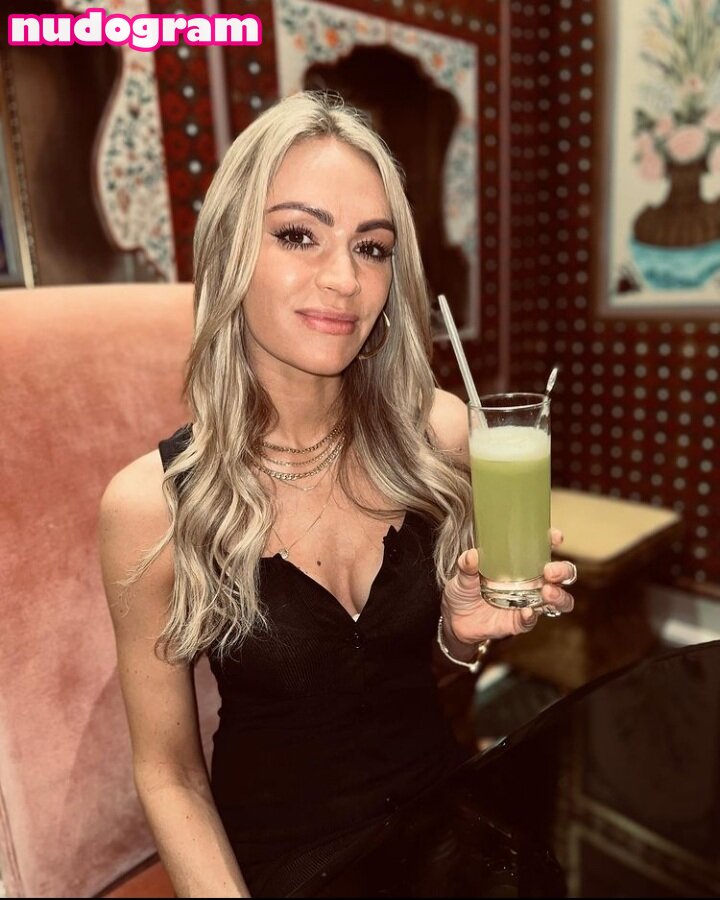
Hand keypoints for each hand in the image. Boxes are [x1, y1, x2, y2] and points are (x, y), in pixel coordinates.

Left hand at [441, 529, 575, 645]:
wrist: (454, 620)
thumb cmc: (464, 591)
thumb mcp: (462, 575)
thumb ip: (467, 565)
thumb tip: (472, 555)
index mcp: (521, 564)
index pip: (543, 549)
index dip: (552, 541)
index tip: (555, 537)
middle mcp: (531, 582)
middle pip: (561, 575)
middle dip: (562, 571)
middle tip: (551, 571)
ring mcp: (528, 602)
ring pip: (559, 600)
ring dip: (559, 596)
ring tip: (547, 592)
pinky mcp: (519, 622)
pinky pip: (531, 620)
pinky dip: (531, 616)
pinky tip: (526, 612)